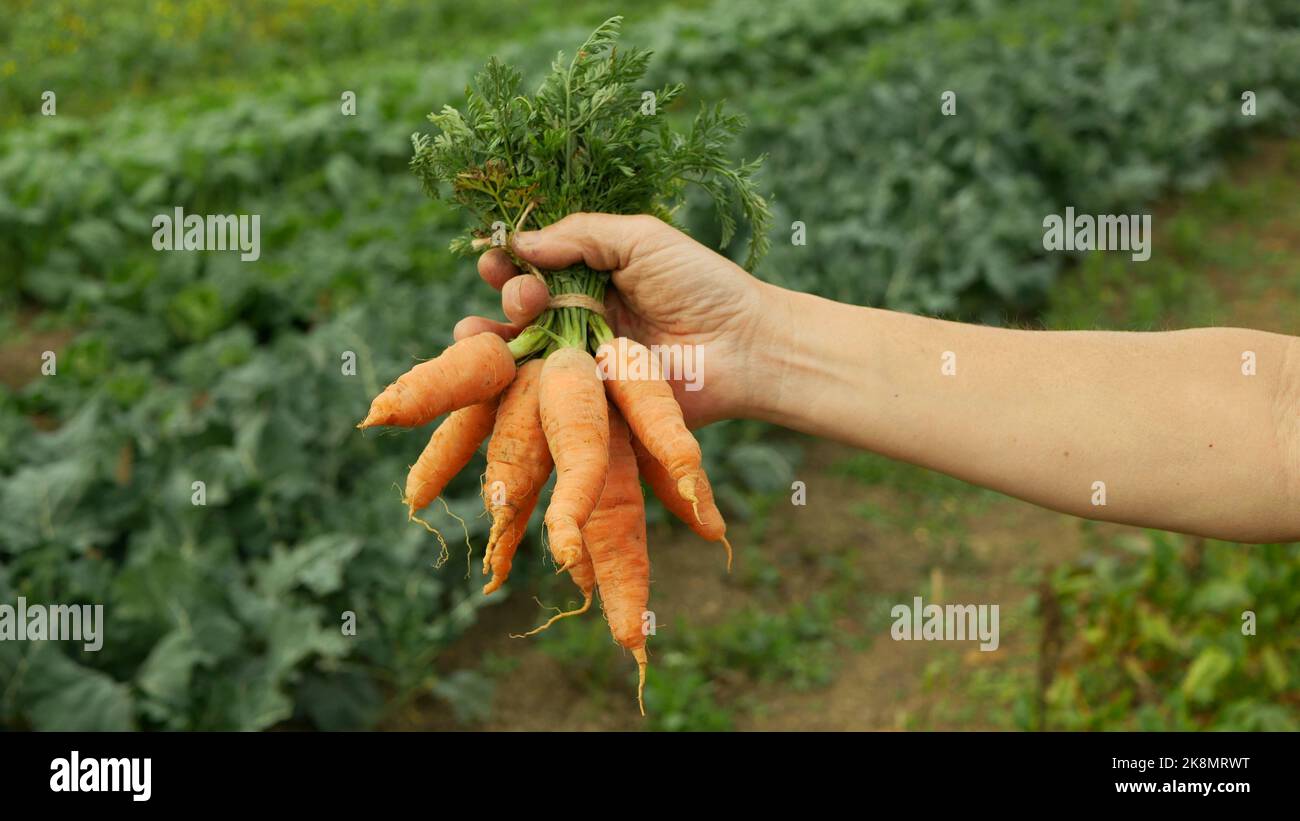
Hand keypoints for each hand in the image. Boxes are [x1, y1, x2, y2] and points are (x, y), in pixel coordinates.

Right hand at [454, 213, 776, 426]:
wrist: (745, 346)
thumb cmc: (702, 285)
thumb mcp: (640, 238)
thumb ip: (580, 235)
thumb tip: (521, 243)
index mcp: (592, 277)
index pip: (534, 268)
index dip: (508, 263)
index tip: (496, 259)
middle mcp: (581, 320)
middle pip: (521, 310)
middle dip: (508, 297)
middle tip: (524, 295)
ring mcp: (585, 363)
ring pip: (522, 355)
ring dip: (489, 343)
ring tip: (473, 334)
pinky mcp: (591, 403)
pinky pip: (544, 398)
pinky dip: (513, 389)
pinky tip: (491, 373)